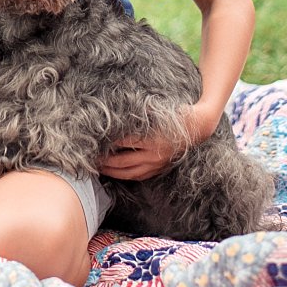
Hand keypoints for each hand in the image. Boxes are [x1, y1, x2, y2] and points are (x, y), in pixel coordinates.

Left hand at [100, 103, 216, 180]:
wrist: (196, 127)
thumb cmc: (173, 115)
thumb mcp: (155, 111)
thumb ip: (136, 115)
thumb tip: (115, 116)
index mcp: (151, 138)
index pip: (123, 142)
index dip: (107, 143)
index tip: (93, 141)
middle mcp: (153, 154)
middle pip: (122, 161)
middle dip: (104, 161)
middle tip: (90, 159)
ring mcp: (157, 164)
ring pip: (129, 172)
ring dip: (112, 172)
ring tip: (98, 169)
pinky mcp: (159, 168)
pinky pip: (139, 175)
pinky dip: (125, 175)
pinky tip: (115, 173)